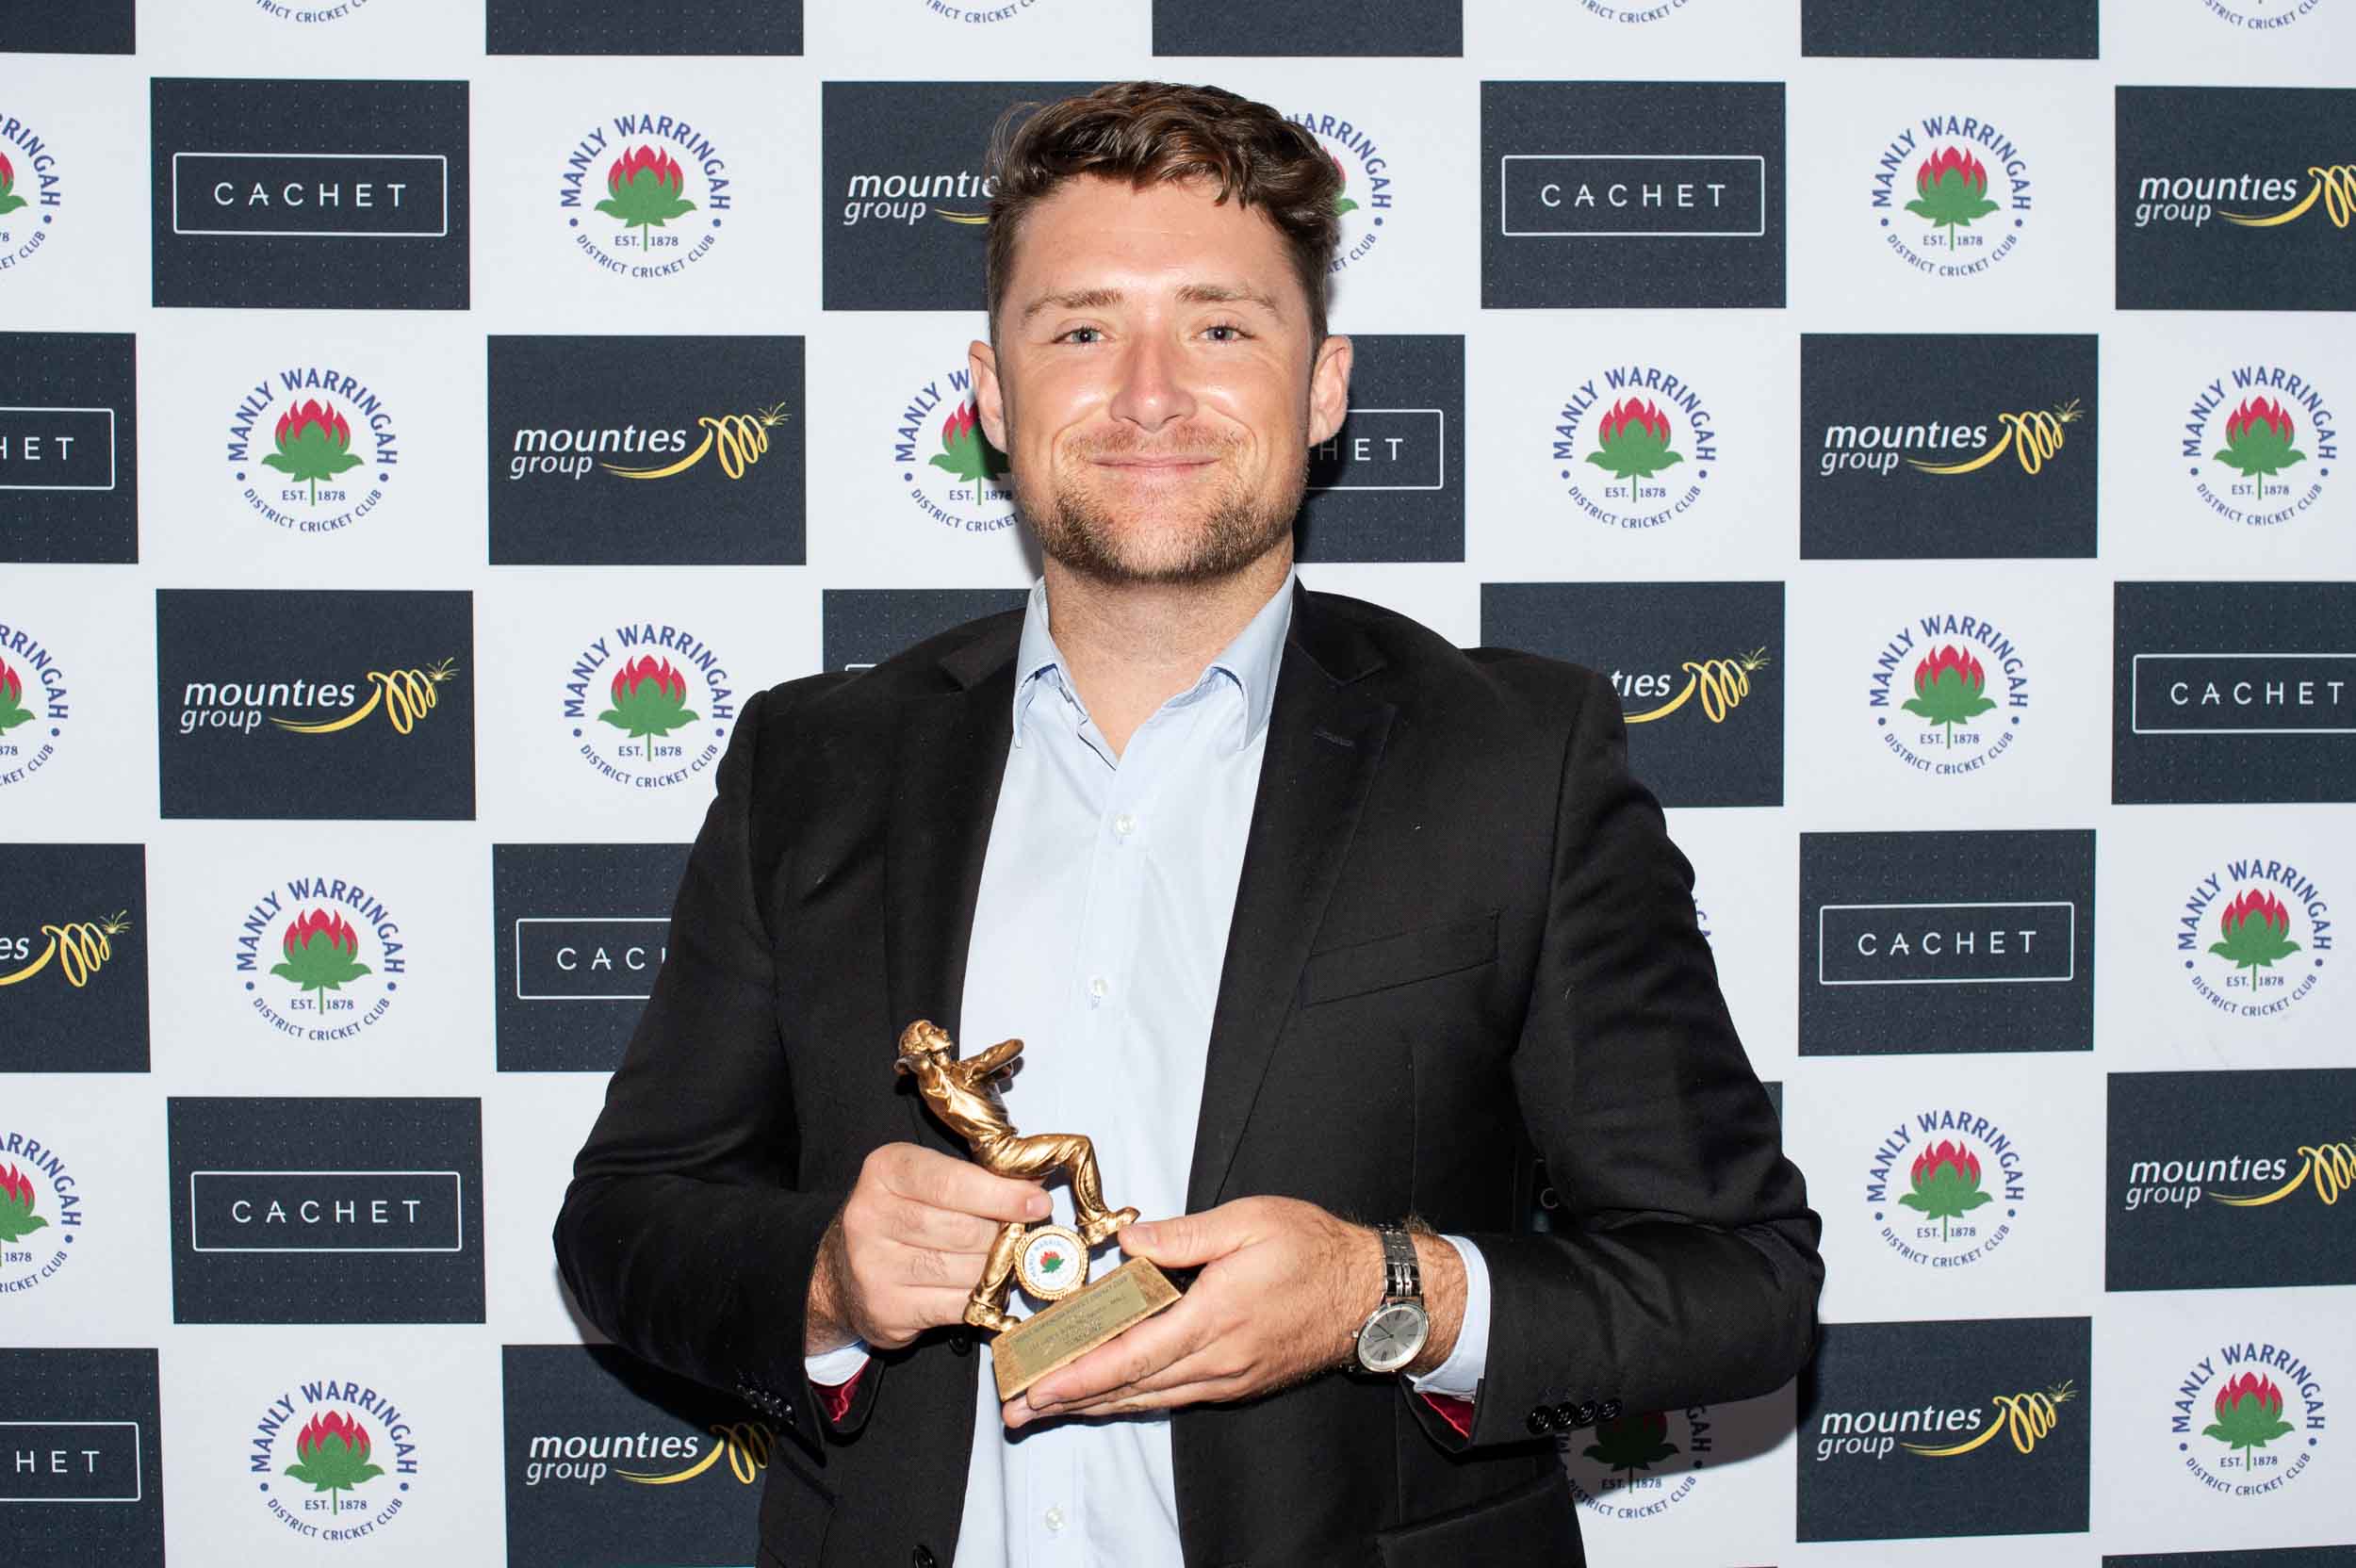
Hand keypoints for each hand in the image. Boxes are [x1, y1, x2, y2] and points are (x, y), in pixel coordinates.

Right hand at [806, 1142, 1049, 1353]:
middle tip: (1023, 1237)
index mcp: (885, 1170)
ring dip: (996, 1267)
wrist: (841, 1272)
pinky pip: (956, 1306)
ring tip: (1007, 1261)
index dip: (1001, 1195)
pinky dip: (981, 1298)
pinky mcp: (885, 1309)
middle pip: (962, 1229)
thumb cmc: (898, 1217)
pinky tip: (986, 1287)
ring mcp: (873, 1266)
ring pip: (963, 1269)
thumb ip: (973, 1179)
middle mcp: (870, 1215)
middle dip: (1002, 1235)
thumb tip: (1035, 1189)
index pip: (951, 1182)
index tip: (1038, 1204)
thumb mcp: (924, 1180)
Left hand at [1002, 1196, 1458, 1427]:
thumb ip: (1183, 1235)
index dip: (1080, 1375)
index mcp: (1214, 1318)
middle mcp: (1218, 1360)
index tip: (1039, 1386)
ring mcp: (1229, 1377)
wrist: (1371, 1294)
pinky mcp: (1238, 1381)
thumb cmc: (1313, 1250)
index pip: (1132, 1355)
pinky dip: (1134, 1398)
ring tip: (1050, 1408)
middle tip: (1021, 1409)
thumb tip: (1128, 1240)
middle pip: (1130, 1389)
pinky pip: (1175, 1396)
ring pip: (1150, 1398)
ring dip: (1097, 1405)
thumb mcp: (1249, 1221)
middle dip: (1071, 1400)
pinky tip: (1111, 1395)